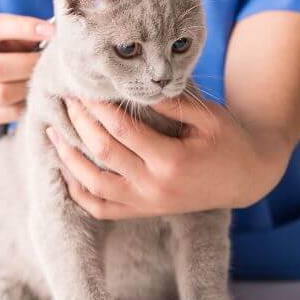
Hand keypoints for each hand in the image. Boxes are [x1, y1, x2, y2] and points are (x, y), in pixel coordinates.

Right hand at [0, 13, 53, 124]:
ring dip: (29, 88)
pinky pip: (6, 113)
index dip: (26, 28)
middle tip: (50, 64)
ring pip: (2, 94)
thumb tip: (58, 39)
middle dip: (30, 66)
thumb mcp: (11, 31)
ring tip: (44, 81)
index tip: (53, 32)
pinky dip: (25, 105)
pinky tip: (34, 95)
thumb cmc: (2, 43)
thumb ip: (30, 33)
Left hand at [45, 95, 291, 218]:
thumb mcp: (207, 116)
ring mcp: (146, 203)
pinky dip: (79, 192)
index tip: (84, 88)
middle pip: (102, 153)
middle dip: (80, 123)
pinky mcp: (143, 211)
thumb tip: (132, 89)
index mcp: (171, 161)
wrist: (246, 177)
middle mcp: (154, 188)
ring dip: (68, 159)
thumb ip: (170, 104)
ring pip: (93, 186)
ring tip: (53, 132)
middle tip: (67, 101)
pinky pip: (101, 208)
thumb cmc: (228, 140)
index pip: (121, 129)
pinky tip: (66, 171)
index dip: (98, 107)